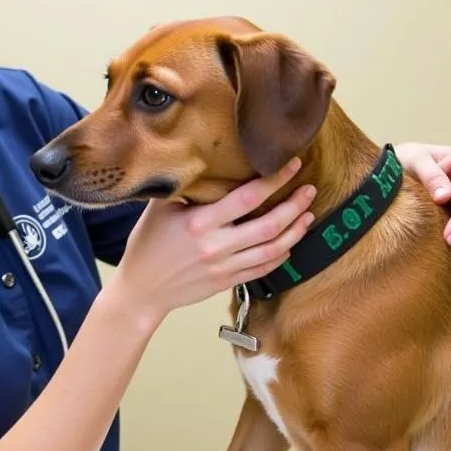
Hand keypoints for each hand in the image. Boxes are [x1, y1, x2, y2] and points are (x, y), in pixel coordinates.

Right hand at [111, 158, 316, 323]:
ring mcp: (223, 267)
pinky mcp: (226, 282)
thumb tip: (206, 160)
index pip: (247, 198)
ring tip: (308, 214)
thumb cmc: (148, 244)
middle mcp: (215, 246)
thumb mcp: (160, 208)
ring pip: (272, 250)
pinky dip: (281, 256)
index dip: (274, 180)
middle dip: (294, 206)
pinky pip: (263, 269)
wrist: (141, 289)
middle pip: (269, 226)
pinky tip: (290, 244)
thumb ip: (185, 188)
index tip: (292, 164)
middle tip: (309, 189)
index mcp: (199, 222)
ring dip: (295, 231)